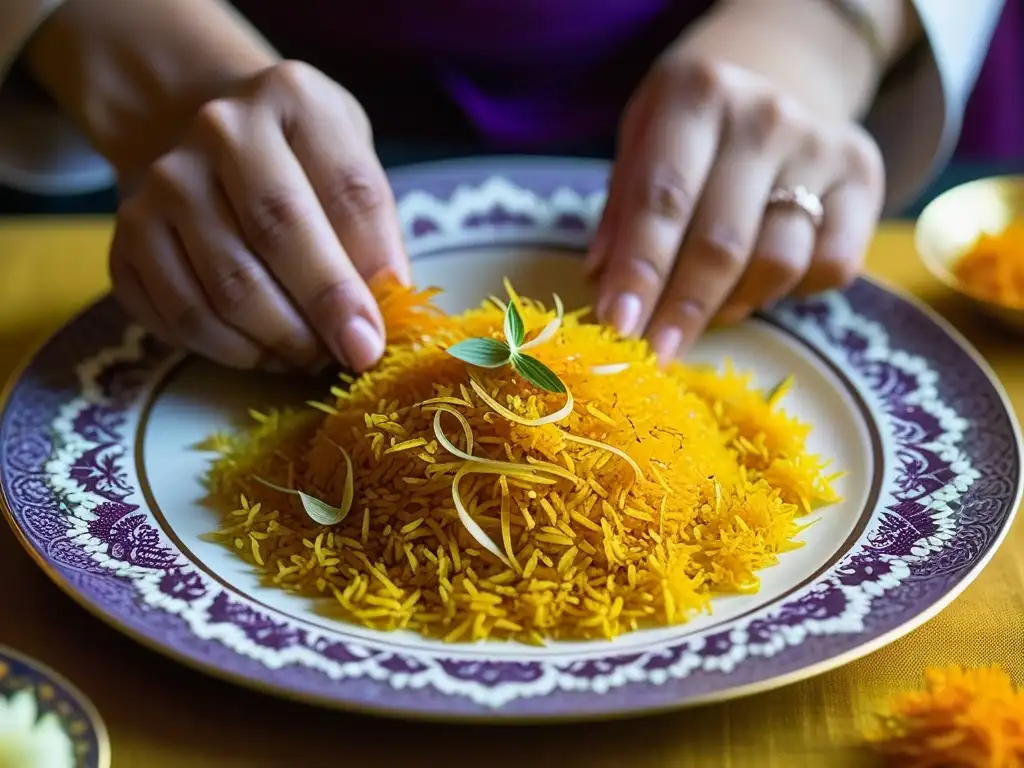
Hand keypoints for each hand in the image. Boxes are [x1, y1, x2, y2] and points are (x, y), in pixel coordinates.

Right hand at [109, 61, 407, 372]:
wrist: (205, 133)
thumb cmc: (300, 161)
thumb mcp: (352, 164)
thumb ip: (373, 230)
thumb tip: (378, 316)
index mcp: (294, 100)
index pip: (345, 194)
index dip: (361, 280)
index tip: (374, 341)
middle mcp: (220, 130)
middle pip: (277, 237)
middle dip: (320, 314)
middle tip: (349, 358)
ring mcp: (162, 182)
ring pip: (226, 291)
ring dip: (278, 342)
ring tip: (310, 355)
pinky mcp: (125, 236)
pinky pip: (180, 319)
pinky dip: (230, 352)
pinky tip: (262, 350)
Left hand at [588, 55, 884, 362]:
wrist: (782, 72)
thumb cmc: (694, 125)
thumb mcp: (642, 140)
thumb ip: (622, 208)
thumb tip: (604, 284)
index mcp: (697, 96)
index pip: (663, 200)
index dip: (640, 271)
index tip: (619, 326)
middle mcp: (764, 116)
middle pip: (722, 242)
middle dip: (683, 309)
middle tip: (656, 353)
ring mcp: (821, 146)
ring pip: (778, 262)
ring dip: (735, 304)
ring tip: (709, 307)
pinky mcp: (864, 178)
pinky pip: (832, 267)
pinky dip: (793, 292)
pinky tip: (763, 281)